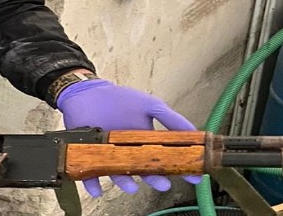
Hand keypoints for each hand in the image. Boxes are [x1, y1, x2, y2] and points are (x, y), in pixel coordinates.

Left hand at [57, 79, 202, 195]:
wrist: (87, 92)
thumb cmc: (119, 98)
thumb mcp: (150, 105)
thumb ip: (170, 118)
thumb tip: (195, 131)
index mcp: (143, 142)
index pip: (163, 159)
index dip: (179, 169)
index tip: (194, 179)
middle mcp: (127, 152)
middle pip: (143, 171)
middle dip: (153, 180)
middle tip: (162, 184)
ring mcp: (108, 156)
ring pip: (118, 175)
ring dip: (125, 183)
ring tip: (131, 186)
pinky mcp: (88, 157)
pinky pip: (90, 175)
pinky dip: (93, 184)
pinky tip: (98, 190)